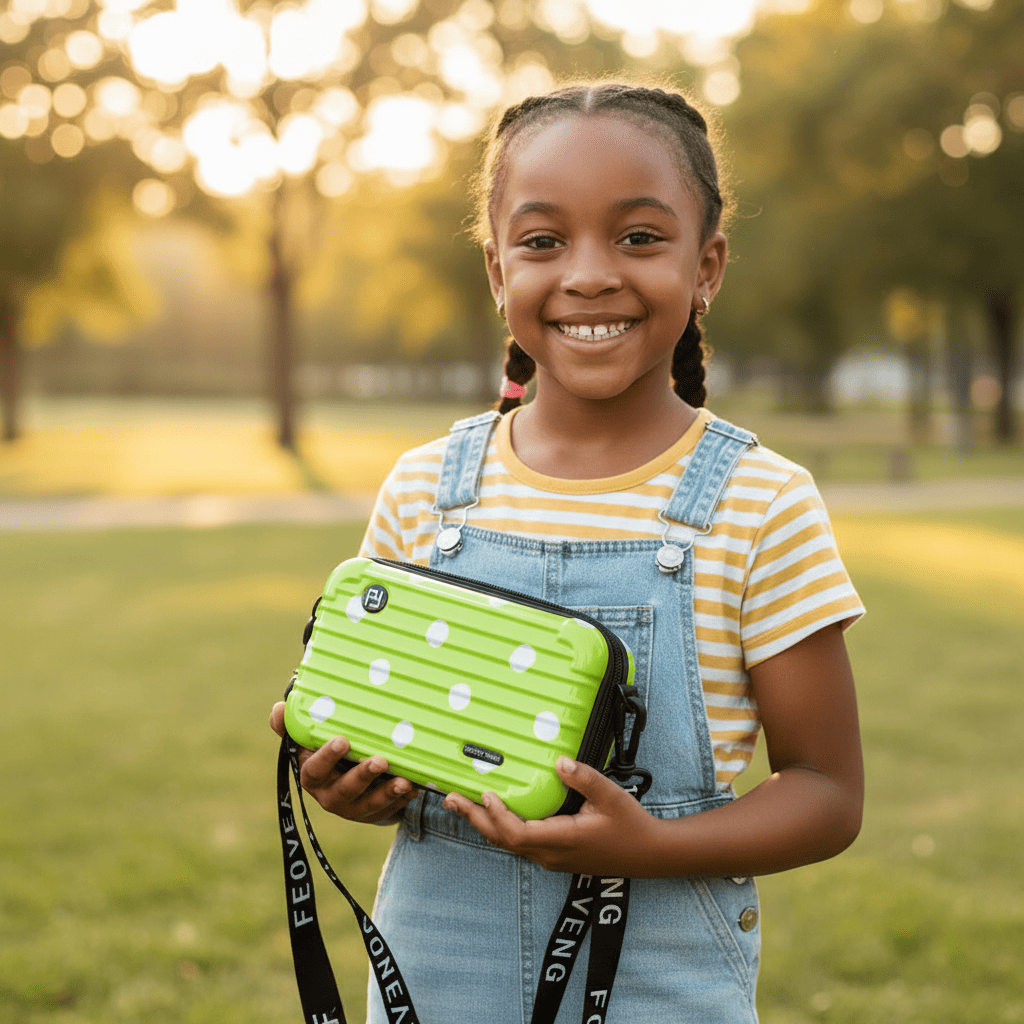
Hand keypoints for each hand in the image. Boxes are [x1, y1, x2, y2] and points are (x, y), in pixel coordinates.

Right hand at [269, 702, 418, 824]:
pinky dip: (404, 799)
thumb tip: (277, 709)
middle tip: (380, 760)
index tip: (342, 740)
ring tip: (405, 781)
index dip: (326, 757)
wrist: (347, 784)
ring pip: (371, 804)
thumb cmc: (327, 754)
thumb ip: (293, 727)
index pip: (313, 770)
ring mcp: (354, 808)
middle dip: (363, 776)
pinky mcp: (374, 814)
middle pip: (345, 790)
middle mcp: (330, 796)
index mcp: (313, 776)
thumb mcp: (309, 742)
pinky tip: (416, 786)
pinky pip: (391, 809)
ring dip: (388, 792)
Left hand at [442, 757, 660, 875]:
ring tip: (462, 803)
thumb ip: (584, 777)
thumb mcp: (610, 796)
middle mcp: (550, 854)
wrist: (648, 854)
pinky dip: (500, 827)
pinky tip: (494, 812)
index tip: (485, 793)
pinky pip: (519, 843)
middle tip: (450, 798)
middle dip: (475, 818)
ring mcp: (551, 858)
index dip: (497, 816)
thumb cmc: (630, 825)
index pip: (517, 834)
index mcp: (562, 840)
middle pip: (503, 840)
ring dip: (484, 823)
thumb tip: (558, 761)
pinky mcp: (555, 855)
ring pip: (508, 844)